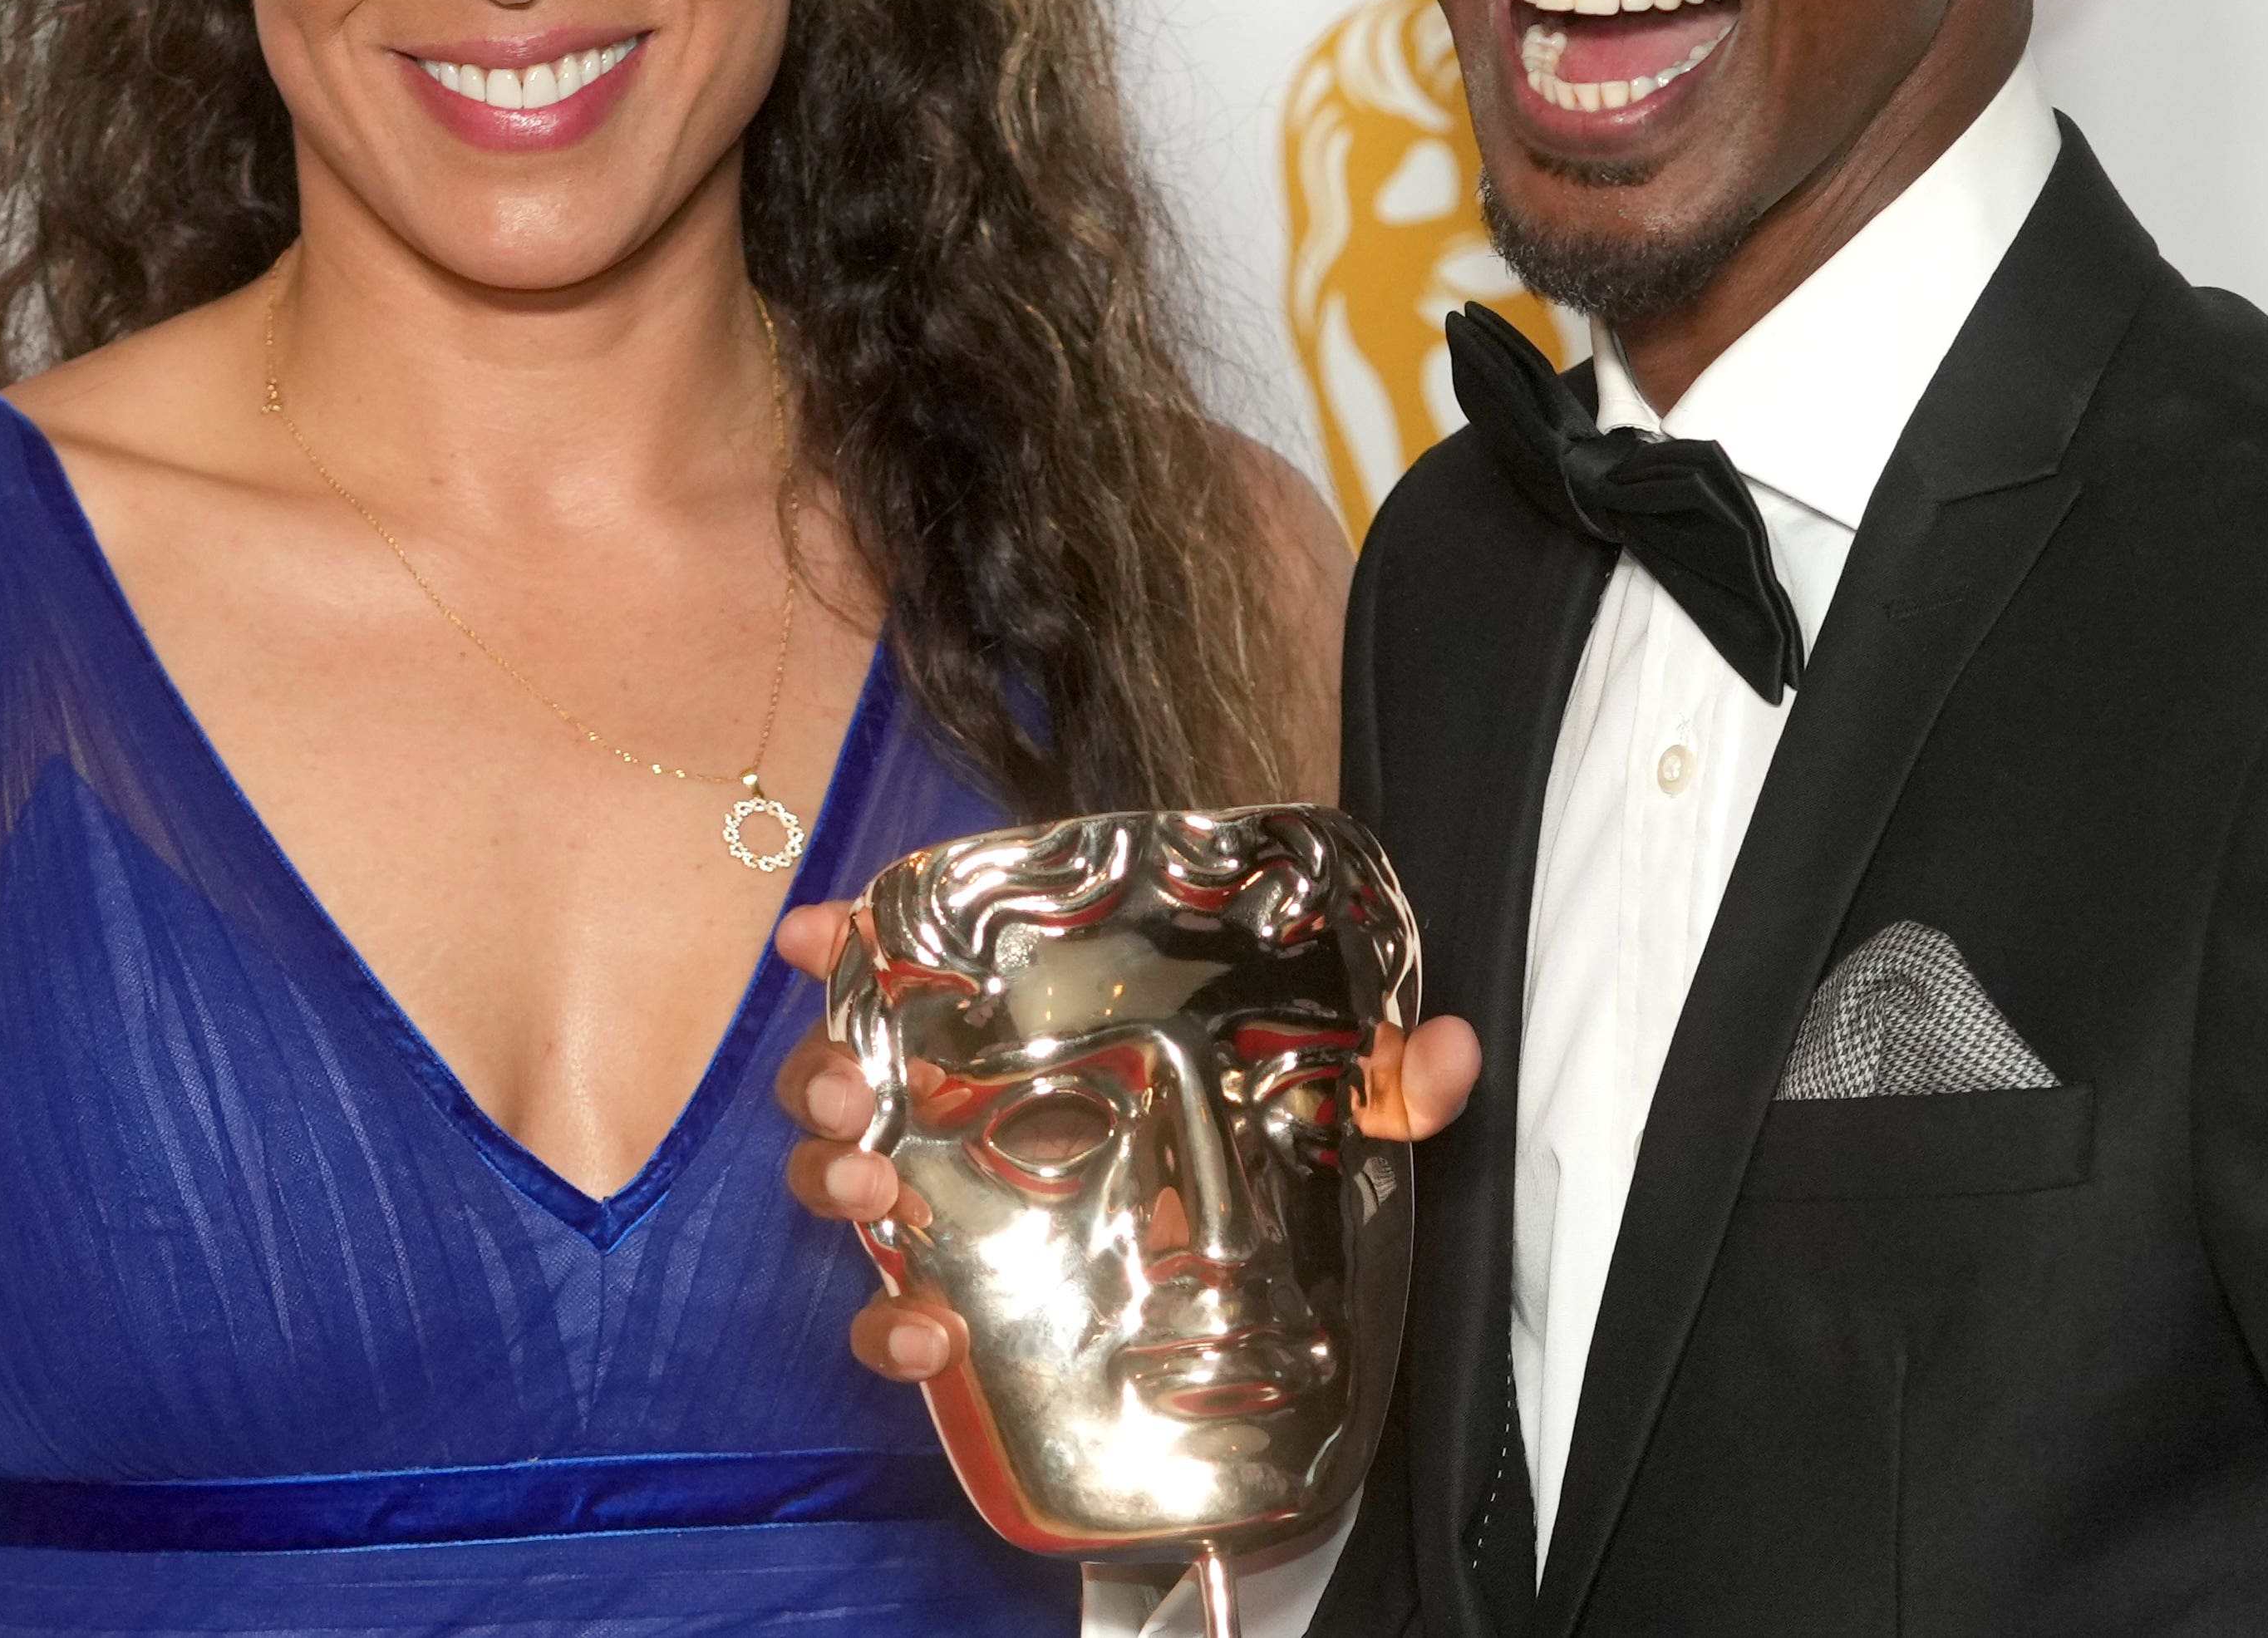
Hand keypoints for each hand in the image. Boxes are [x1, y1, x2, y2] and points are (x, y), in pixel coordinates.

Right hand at [770, 901, 1485, 1387]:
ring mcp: (958, 1197)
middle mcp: (972, 1096)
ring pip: (845, 1174)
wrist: (1255, 1299)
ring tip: (867, 1195)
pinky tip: (925, 1336)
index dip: (852, 935)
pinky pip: (894, 1313)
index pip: (921, 952)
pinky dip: (887, 1328)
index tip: (816, 931)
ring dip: (830, 1179)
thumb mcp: (1332, 1094)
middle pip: (853, 1062)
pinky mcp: (970, 1296)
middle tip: (853, 1091)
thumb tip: (1450, 1049)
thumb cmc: (1261, 1135)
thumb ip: (1386, 1069)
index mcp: (1039, 1016)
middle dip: (822, 1067)